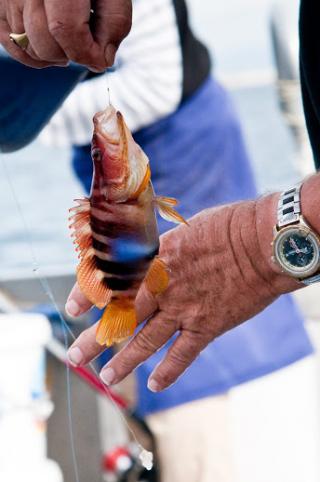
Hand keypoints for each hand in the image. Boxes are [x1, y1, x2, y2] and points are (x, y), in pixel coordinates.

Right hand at [0, 0, 131, 69]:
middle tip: (84, 47)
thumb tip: (99, 61)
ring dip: (52, 55)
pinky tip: (50, 49)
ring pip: (27, 45)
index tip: (99, 59)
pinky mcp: (2, 2)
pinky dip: (30, 55)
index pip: (65, 29)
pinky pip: (8, 41)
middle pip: (43, 41)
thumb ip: (113, 24)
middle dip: (69, 55)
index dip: (84, 53)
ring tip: (69, 42)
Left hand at [66, 194, 298, 391]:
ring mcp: (184, 309)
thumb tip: (150, 255)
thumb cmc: (228, 226)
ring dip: (123, 362)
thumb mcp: (185, 230)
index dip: (88, 295)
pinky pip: (183, 354)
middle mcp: (163, 287)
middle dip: (95, 339)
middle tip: (75, 356)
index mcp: (155, 259)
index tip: (72, 309)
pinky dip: (168, 371)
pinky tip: (154, 384)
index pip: (112, 281)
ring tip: (106, 378)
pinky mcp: (208, 325)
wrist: (263, 243)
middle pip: (121, 318)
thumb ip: (164, 249)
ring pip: (146, 341)